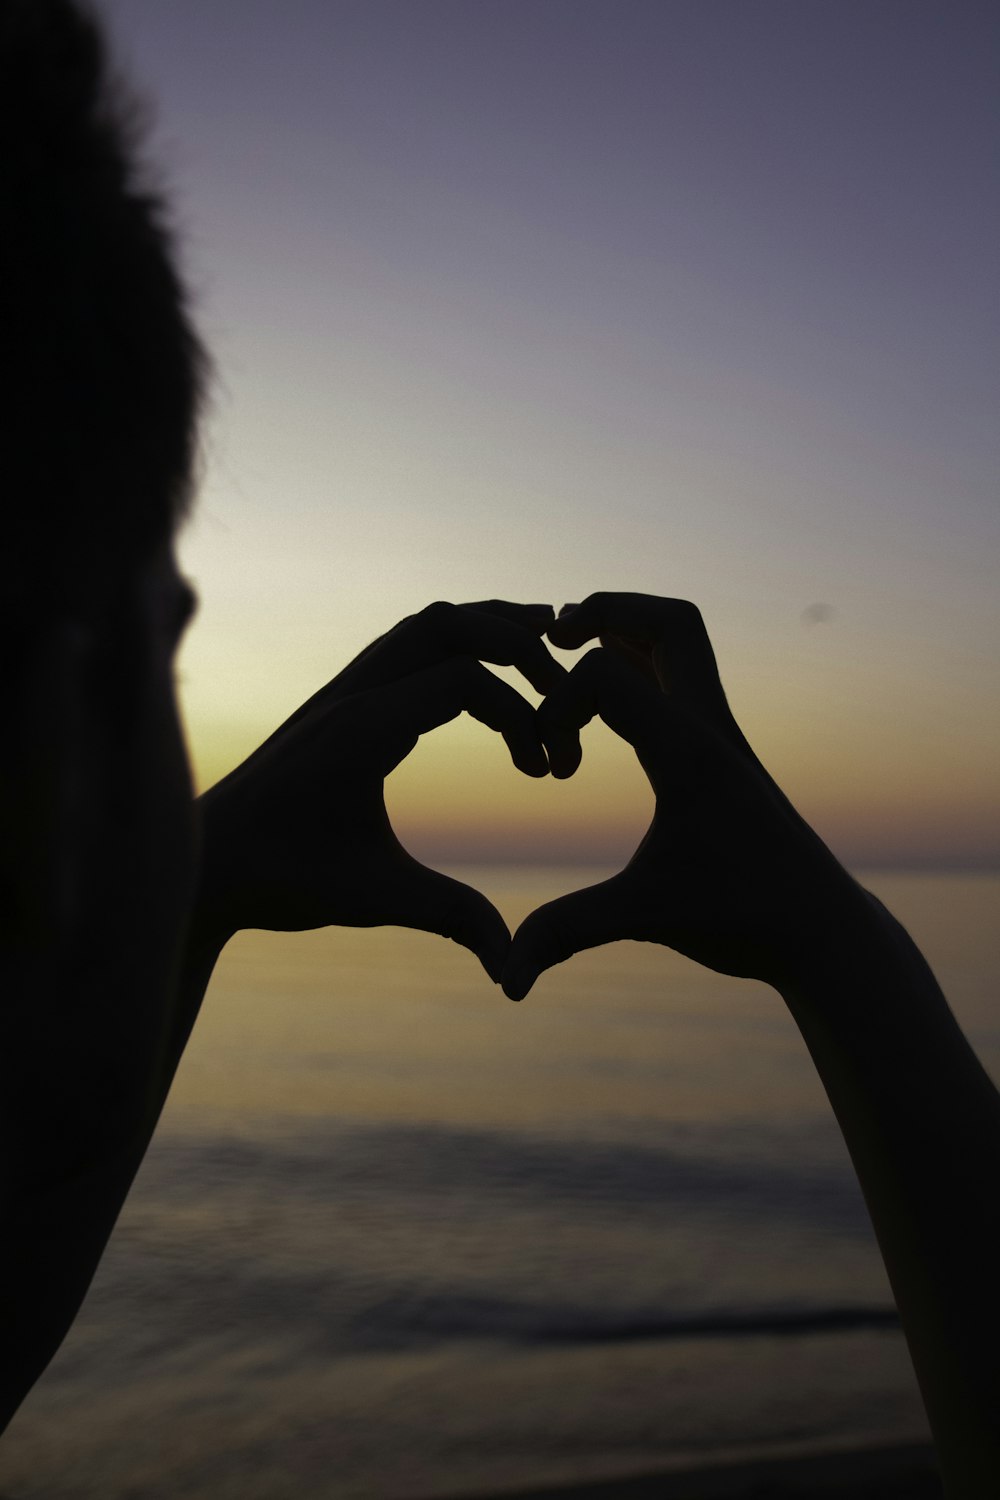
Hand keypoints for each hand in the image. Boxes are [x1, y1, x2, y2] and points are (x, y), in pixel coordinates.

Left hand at [196, 601, 564, 980]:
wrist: (208, 864)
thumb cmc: (283, 880)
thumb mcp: (374, 899)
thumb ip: (450, 919)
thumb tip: (511, 968)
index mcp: (363, 730)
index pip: (464, 679)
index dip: (521, 716)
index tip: (543, 771)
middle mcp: (352, 694)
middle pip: (448, 624)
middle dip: (516, 643)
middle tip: (566, 682)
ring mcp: (340, 690)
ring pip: (423, 624)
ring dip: (485, 628)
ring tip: (541, 642)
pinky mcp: (337, 700)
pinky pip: (403, 645)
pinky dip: (453, 644)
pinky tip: (480, 675)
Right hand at [503, 593, 862, 997]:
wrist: (822, 930)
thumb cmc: (743, 920)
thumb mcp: (645, 919)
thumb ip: (566, 935)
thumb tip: (503, 983)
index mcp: (688, 752)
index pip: (606, 673)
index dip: (556, 707)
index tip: (552, 771)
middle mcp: (710, 727)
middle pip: (669, 620)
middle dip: (605, 613)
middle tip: (553, 638)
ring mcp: (722, 734)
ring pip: (682, 641)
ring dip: (623, 633)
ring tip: (570, 658)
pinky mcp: (723, 750)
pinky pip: (681, 677)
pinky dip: (638, 667)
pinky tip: (604, 708)